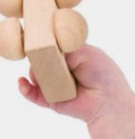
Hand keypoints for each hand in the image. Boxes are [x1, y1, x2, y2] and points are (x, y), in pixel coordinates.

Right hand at [18, 45, 134, 138]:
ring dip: (36, 72)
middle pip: (40, 59)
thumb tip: (45, 50)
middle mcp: (60, 70)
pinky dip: (25, 88)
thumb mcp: (85, 51)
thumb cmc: (103, 74)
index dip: (45, 42)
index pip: (50, 46)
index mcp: (69, 56)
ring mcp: (54, 85)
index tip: (41, 38)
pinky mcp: (50, 100)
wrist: (108, 101)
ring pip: (35, 75)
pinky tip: (23, 83)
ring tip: (49, 73)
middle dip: (39, 56)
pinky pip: (32, 94)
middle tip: (47, 58)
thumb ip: (63, 46)